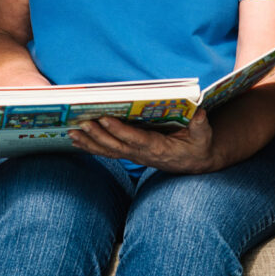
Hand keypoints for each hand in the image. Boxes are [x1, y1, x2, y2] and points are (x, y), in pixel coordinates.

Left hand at [68, 109, 215, 173]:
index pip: (136, 139)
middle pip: (116, 146)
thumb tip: (199, 113)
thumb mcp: (203, 135)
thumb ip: (201, 125)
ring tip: (71, 132)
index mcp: (158, 148)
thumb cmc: (198, 145)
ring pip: (108, 151)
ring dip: (89, 142)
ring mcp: (134, 156)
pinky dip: (91, 146)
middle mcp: (142, 154)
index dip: (120, 131)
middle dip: (98, 135)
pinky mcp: (129, 154)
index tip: (105, 120)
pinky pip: (107, 152)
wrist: (194, 162)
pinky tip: (76, 140)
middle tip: (82, 123)